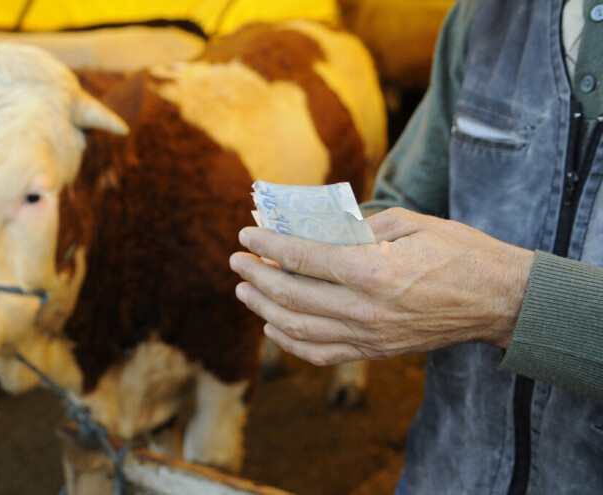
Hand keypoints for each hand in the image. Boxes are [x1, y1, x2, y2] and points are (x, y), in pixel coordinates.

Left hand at [229, 207, 533, 365]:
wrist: (499, 301)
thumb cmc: (460, 252)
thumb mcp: (409, 223)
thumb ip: (357, 227)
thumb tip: (313, 229)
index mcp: (372, 271)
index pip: (301, 258)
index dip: (267, 245)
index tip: (245, 233)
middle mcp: (364, 309)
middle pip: (290, 296)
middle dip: (256, 276)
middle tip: (236, 260)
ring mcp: (369, 336)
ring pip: (298, 328)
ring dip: (264, 309)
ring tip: (244, 290)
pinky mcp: (375, 351)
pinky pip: (321, 353)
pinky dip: (290, 342)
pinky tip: (273, 326)